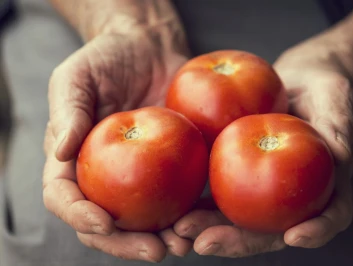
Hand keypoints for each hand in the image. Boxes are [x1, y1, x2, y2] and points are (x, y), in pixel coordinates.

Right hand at [42, 31, 191, 261]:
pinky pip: (178, 194)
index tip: (104, 222)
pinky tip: (205, 220)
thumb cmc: (106, 58)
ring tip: (184, 245)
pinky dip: (190, 213)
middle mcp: (104, 175)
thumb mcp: (76, 76)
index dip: (79, 216)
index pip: (65, 196)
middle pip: (106, 222)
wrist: (148, 47)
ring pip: (144, 219)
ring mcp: (139, 174)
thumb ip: (67, 112)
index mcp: (74, 159)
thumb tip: (62, 152)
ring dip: (162, 238)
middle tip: (155, 251)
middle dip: (126, 243)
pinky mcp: (170, 166)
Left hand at [173, 39, 352, 256]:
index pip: (331, 214)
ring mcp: (265, 188)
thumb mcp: (335, 97)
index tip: (294, 237)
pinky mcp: (240, 173)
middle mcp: (294, 195)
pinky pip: (220, 190)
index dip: (317, 230)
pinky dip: (198, 200)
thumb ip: (338, 122)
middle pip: (272, 228)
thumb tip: (341, 153)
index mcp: (327, 183)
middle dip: (239, 240)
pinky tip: (176, 202)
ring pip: (239, 218)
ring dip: (209, 227)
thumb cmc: (323, 88)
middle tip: (206, 243)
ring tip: (179, 228)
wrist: (295, 79)